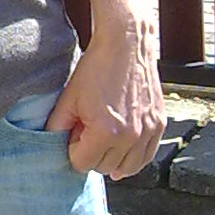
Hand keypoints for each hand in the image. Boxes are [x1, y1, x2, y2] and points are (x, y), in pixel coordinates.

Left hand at [43, 20, 164, 176]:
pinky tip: (122, 148)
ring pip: (127, 168)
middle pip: (104, 167)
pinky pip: (146, 157)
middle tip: (88, 133)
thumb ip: (57, 126)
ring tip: (103, 141)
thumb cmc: (97, 69)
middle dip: (92, 154)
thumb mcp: (69, 98)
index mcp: (105, 132)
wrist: (126, 46)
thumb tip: (55, 145)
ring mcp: (148, 132)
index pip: (83, 164)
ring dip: (112, 159)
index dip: (73, 150)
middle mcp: (130, 137)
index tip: (74, 134)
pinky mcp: (159, 126)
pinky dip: (133, 158)